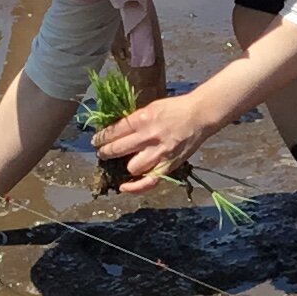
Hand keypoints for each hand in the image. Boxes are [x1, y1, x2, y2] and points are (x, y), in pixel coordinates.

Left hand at [95, 91, 220, 191]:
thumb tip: (116, 131)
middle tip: (102, 153)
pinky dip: (135, 187)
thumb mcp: (151, 108)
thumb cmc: (175, 109)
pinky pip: (149, 182)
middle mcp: (148, 137)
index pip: (114, 132)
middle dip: (106, 152)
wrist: (200, 115)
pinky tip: (124, 187)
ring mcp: (159, 153)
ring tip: (121, 163)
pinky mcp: (168, 165)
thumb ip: (135, 120)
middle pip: (118, 150)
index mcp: (142, 119)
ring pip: (132, 167)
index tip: (96, 141)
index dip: (101, 138)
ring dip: (124, 165)